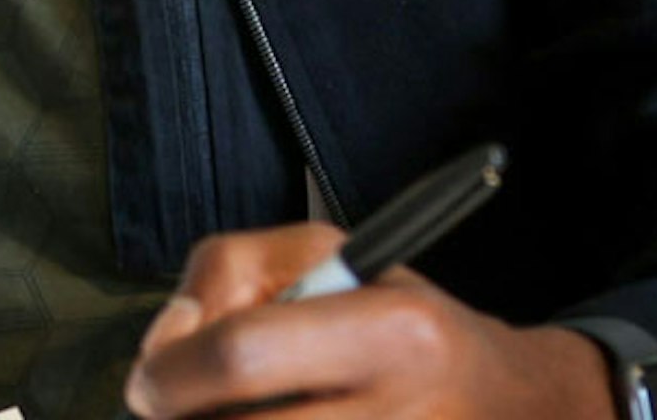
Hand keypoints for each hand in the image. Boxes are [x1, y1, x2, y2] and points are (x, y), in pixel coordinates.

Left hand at [123, 222, 616, 418]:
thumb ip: (226, 273)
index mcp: (393, 334)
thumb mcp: (319, 252)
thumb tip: (166, 344)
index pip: (243, 355)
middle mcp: (401, 418)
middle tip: (170, 406)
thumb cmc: (393, 313)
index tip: (148, 377)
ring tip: (228, 411)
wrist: (508, 406)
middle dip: (182, 418)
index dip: (173, 370)